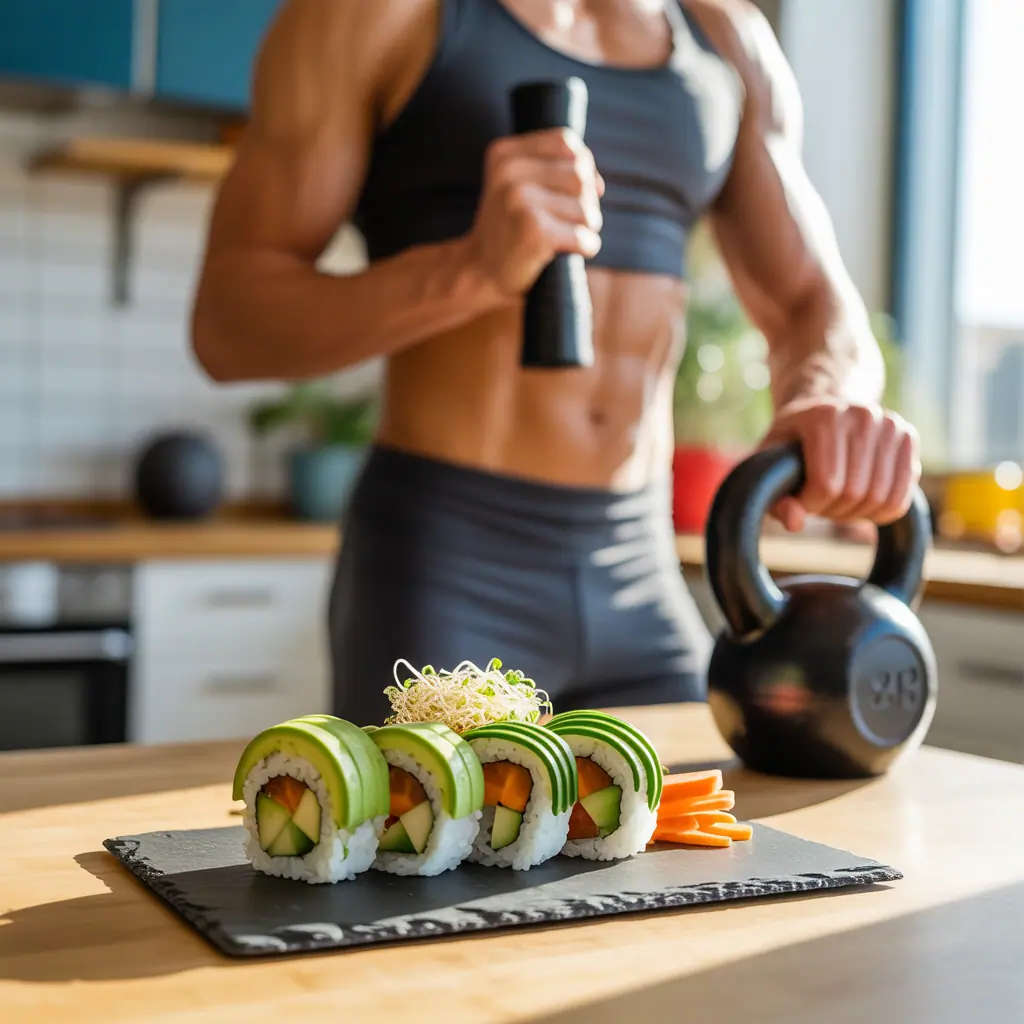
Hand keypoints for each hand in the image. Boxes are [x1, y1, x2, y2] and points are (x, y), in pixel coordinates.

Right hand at [465, 128, 603, 297]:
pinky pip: (582, 235)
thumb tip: (598, 185)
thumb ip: (557, 172)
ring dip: (587, 226)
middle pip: (579, 174)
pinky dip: (586, 246)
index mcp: (504, 154)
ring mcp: (519, 200)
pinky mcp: (534, 230)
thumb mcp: (520, 189)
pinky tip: (570, 252)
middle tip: (569, 222)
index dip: (582, 166)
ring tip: (566, 238)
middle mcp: (509, 172)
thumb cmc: (509, 231)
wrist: (480, 273)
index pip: (564, 141)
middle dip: (586, 200)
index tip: (574, 193)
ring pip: (585, 205)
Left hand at [760, 399, 921, 531]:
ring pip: (881, 499)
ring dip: (856, 513)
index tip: (800, 500)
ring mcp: (890, 425)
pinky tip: (861, 500)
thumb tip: (795, 522)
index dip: (810, 504)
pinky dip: (879, 512)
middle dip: (832, 510)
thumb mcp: (769, 465)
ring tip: (838, 499)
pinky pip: (901, 498)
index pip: (826, 484)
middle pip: (855, 493)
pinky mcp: (908, 438)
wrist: (823, 414)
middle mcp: (863, 415)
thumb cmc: (791, 445)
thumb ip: (774, 497)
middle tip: (820, 501)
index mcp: (824, 417)